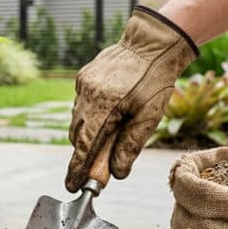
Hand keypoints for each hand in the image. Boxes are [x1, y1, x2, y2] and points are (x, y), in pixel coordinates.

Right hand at [66, 6, 198, 192]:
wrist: (152, 41)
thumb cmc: (156, 79)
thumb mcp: (149, 116)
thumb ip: (130, 146)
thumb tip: (116, 173)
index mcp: (104, 105)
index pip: (84, 146)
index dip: (77, 169)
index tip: (71, 186)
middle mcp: (87, 95)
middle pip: (78, 135)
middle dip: (85, 154)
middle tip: (97, 170)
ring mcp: (83, 85)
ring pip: (78, 121)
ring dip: (89, 135)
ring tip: (110, 136)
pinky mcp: (83, 77)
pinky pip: (82, 105)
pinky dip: (91, 117)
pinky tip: (110, 114)